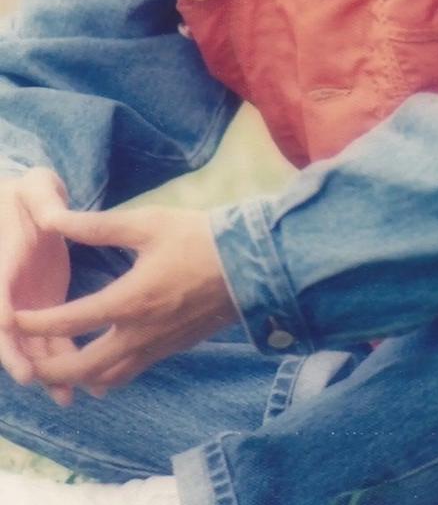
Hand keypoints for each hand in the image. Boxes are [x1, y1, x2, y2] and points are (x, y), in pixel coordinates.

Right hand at [0, 167, 77, 404]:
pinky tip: (83, 387)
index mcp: (4, 262)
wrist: (28, 207)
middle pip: (5, 330)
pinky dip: (62, 362)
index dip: (1, 311)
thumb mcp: (35, 188)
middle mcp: (9, 292)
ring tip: (67, 396)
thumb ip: (43, 201)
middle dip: (15, 354)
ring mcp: (25, 305)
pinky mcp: (43, 311)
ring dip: (44, 371)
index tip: (8, 326)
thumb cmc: (29, 193)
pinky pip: (51, 342)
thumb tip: (53, 214)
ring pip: (29, 345)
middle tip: (32, 376)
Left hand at [14, 203, 237, 399]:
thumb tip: (54, 219)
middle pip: (80, 369)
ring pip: (104, 380)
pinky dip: (104, 378)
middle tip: (25, 357)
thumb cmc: (199, 237)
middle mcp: (139, 334)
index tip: (12, 318)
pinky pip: (128, 375)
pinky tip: (97, 370)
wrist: (252, 265)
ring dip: (74, 378)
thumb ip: (97, 226)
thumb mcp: (147, 223)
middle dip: (47, 368)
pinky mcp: (170, 349)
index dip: (35, 322)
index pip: (69, 321)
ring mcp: (156, 347)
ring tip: (52, 367)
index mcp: (129, 301)